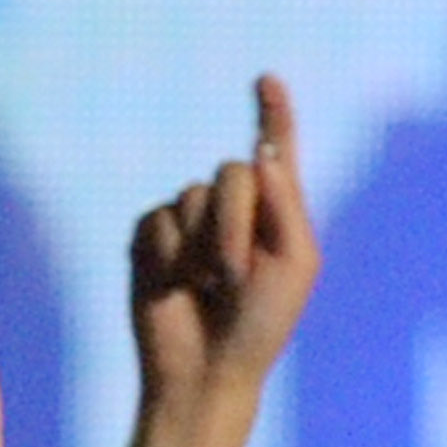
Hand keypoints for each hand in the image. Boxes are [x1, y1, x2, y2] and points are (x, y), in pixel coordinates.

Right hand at [129, 77, 319, 425]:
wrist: (206, 368)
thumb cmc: (262, 322)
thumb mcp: (296, 264)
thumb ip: (286, 206)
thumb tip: (261, 155)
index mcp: (275, 210)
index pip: (274, 151)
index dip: (272, 114)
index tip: (266, 78)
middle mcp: (232, 208)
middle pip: (231, 170)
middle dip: (235, 221)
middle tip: (236, 275)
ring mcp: (189, 221)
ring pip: (192, 194)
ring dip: (204, 244)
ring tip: (209, 286)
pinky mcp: (150, 238)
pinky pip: (157, 219)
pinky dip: (172, 254)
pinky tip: (175, 285)